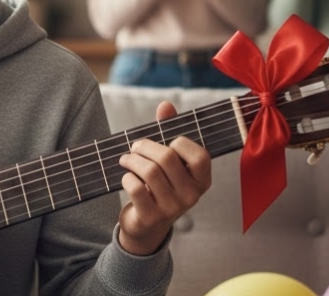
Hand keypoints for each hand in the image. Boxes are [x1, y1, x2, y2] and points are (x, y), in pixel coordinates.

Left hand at [117, 102, 211, 254]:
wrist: (146, 224)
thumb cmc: (159, 184)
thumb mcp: (169, 161)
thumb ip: (169, 131)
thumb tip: (166, 105)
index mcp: (202, 180)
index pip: (200, 155)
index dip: (179, 143)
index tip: (166, 143)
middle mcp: (192, 195)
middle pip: (167, 157)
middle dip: (145, 146)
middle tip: (134, 147)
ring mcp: (173, 208)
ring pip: (149, 171)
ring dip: (131, 160)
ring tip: (125, 159)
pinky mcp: (151, 216)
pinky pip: (135, 187)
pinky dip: (126, 177)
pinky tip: (126, 178)